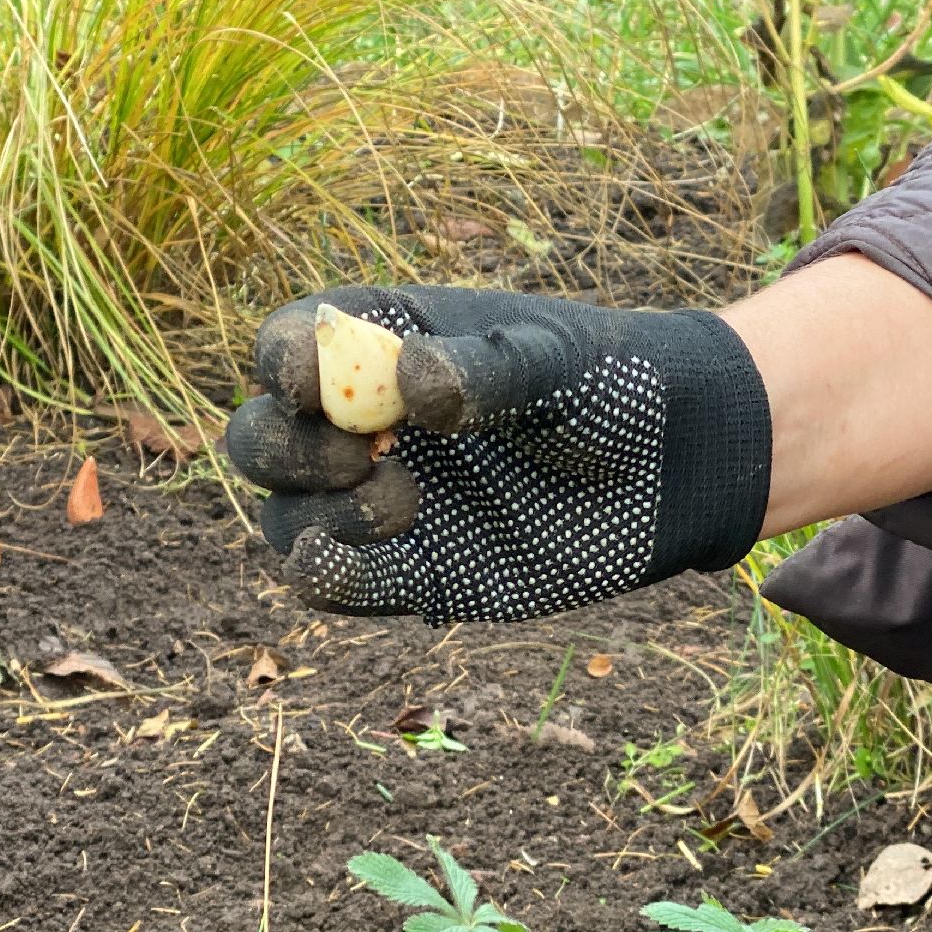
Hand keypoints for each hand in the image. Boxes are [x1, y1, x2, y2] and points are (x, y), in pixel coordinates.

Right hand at [224, 285, 772, 623]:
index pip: (291, 346)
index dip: (282, 363)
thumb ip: (485, 366)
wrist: (668, 467)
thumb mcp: (554, 359)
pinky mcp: (408, 574)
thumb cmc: (605, 385)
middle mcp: (363, 426)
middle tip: (360, 455)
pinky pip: (332, 585)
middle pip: (263, 439)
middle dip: (286, 450)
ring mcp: (377, 501)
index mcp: (382, 346)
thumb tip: (409, 382)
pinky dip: (325, 578)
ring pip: (286, 517)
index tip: (311, 385)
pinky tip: (349, 564)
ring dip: (317, 516)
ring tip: (407, 501)